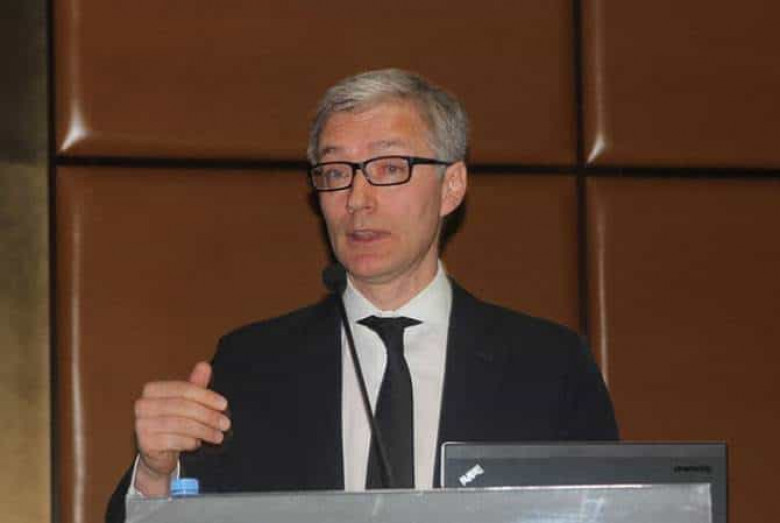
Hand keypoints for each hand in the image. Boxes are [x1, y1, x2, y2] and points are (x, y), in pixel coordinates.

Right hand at [133, 361, 229, 494]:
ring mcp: (141, 424)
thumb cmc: (175, 422)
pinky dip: (190, 442)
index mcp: (152, 389)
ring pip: (180, 424)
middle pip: (183, 406)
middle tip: (225, 424)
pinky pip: (174, 441)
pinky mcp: (145, 443)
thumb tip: (205, 365)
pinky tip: (197, 444)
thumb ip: (195, 385)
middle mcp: (143, 405)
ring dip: (204, 431)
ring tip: (218, 436)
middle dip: (208, 415)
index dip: (206, 396)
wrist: (158, 453)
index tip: (224, 405)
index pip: (184, 389)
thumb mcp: (187, 402)